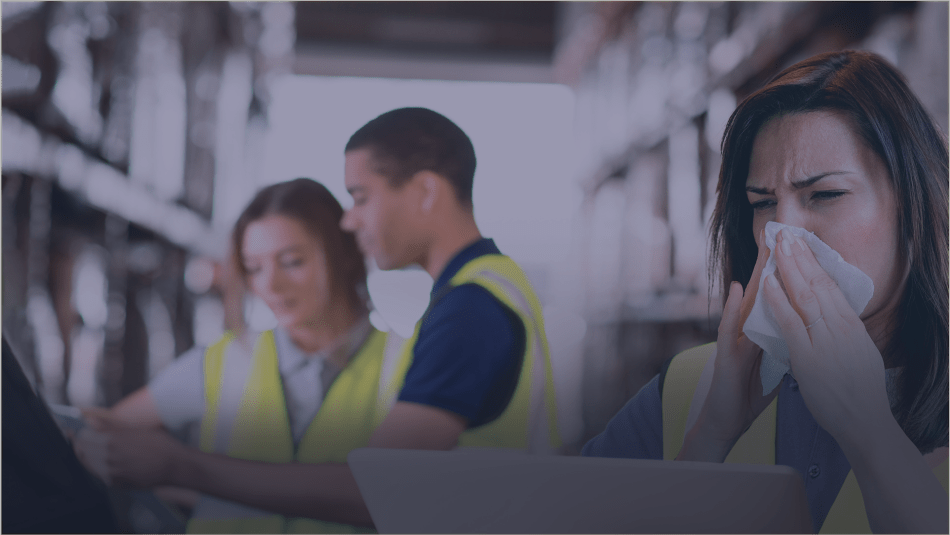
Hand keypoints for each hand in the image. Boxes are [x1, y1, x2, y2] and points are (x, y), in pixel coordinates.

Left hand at [74, 412, 182, 488]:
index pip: (83, 436)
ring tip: (94, 449)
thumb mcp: (134, 429)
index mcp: (112, 441)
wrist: (173, 465)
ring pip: (87, 463)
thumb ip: (108, 425)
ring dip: (88, 455)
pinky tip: (106, 460)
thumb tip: (87, 420)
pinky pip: (97, 473)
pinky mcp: (114, 483)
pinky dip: (97, 466)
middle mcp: (108, 458)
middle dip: (81, 443)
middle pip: (81, 450)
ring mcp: (110, 473)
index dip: (79, 432)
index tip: (76, 429)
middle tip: (84, 438)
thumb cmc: (158, 444)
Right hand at [681, 230, 779, 460]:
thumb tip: (809, 327)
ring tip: (764, 249)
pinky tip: (737, 289)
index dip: (791, 274)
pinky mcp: (725, 354)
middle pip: (764, 290)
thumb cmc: (749, 393)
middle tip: (782, 231)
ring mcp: (734, 339)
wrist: (728, 421)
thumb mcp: (776, 363)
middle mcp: (747, 330)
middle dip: (774, 262)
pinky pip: (729, 328)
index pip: (779, 297)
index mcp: (763, 331)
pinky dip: (732, 308)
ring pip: (746, 301)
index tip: (802, 247)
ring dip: (754, 275)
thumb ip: (787, 341)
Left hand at [762, 228, 890, 444]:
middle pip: (818, 283)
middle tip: (786, 233)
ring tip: (777, 246)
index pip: (830, 286)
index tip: (802, 243)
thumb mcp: (858, 355)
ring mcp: (826, 341)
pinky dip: (779, 300)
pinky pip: (791, 322)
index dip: (814, 262)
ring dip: (789, 268)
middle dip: (801, 256)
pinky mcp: (809, 357)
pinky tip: (768, 283)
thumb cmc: (860, 393)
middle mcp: (842, 328)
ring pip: (806, 295)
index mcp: (852, 326)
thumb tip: (836, 316)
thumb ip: (844, 334)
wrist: (864, 423)